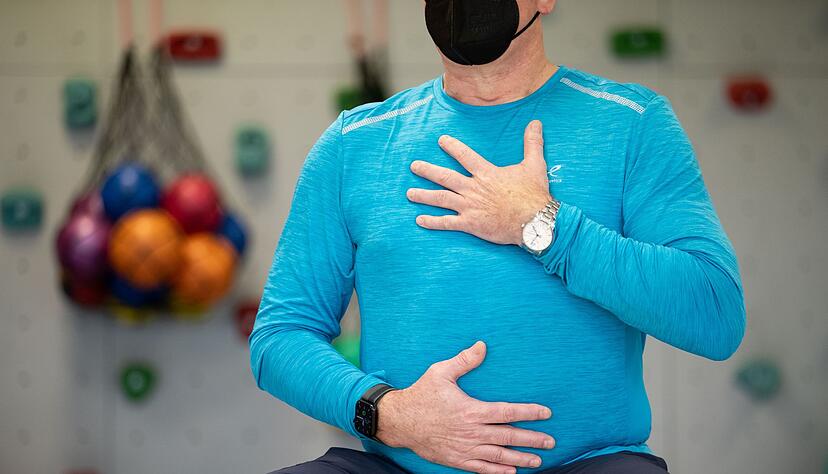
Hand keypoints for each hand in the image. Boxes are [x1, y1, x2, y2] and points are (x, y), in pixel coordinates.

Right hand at [375, 341, 554, 473]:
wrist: (400, 421)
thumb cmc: (421, 395)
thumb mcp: (440, 372)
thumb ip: (464, 361)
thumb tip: (482, 346)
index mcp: (472, 410)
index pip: (508, 412)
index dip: (529, 413)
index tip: (546, 413)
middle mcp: (472, 432)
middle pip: (509, 437)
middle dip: (532, 439)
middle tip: (550, 442)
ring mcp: (465, 448)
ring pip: (499, 455)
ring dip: (520, 458)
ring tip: (538, 460)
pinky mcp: (456, 459)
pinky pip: (481, 468)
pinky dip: (498, 471)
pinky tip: (511, 472)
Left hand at [407, 120, 552, 245]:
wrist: (535, 221)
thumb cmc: (533, 194)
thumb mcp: (534, 165)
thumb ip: (532, 143)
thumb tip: (536, 122)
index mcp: (486, 173)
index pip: (465, 156)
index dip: (452, 147)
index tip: (440, 140)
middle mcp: (474, 189)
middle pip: (445, 177)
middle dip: (427, 171)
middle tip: (413, 166)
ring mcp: (470, 207)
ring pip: (441, 199)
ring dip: (424, 196)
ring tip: (410, 193)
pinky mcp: (471, 224)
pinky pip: (447, 223)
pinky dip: (433, 222)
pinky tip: (419, 220)